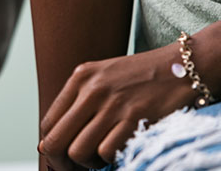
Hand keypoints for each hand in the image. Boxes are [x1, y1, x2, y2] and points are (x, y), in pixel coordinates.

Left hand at [39, 45, 195, 169]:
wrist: (180, 67)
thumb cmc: (139, 77)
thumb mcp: (101, 77)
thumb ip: (77, 103)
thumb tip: (47, 142)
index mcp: (80, 78)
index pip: (48, 123)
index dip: (50, 146)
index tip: (60, 155)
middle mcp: (91, 90)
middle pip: (56, 140)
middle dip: (60, 161)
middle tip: (73, 166)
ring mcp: (112, 105)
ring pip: (78, 151)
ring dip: (88, 162)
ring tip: (100, 155)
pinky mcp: (134, 119)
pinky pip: (107, 152)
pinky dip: (110, 158)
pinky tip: (119, 149)